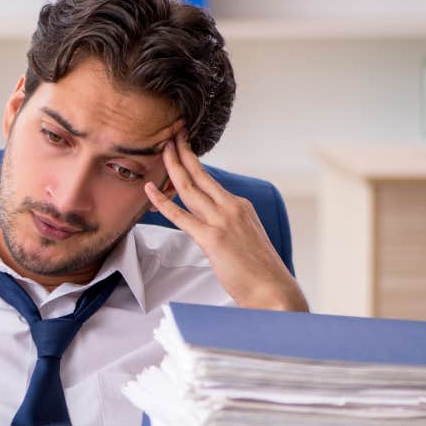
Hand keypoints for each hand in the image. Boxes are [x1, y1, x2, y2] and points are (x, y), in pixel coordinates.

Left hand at [143, 131, 307, 311]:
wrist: (275, 291)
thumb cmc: (260, 272)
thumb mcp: (246, 240)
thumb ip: (228, 228)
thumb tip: (212, 227)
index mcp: (241, 206)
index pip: (210, 181)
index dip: (194, 162)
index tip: (183, 147)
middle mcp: (232, 207)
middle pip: (200, 175)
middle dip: (183, 152)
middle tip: (170, 134)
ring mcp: (223, 221)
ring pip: (190, 187)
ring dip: (172, 166)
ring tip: (160, 148)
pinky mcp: (212, 238)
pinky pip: (181, 215)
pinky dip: (162, 201)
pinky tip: (150, 189)